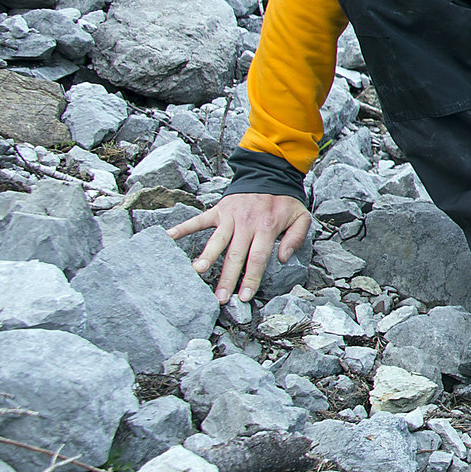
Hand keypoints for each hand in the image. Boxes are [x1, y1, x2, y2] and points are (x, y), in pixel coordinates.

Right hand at [170, 192, 312, 304]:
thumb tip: (283, 258)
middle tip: (220, 297)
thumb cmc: (284, 201)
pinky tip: (168, 237)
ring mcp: (230, 216)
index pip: (258, 258)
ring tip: (197, 271)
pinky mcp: (218, 210)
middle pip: (235, 255)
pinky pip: (198, 220)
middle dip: (228, 278)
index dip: (251, 278)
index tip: (245, 297)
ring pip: (217, 240)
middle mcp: (246, 223)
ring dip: (207, 256)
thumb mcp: (301, 217)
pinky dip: (183, 227)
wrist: (270, 174)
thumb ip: (296, 238)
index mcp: (267, 227)